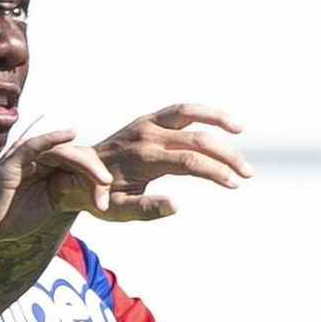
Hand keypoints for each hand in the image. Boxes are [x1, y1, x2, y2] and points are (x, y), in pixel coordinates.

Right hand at [0, 129, 113, 246]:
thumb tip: (86, 180)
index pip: (78, 165)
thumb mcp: (47, 204)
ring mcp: (25, 157)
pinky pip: (35, 145)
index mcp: (48, 169)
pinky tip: (70, 134)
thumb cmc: (9, 217)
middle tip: (108, 186)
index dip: (95, 178)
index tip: (107, 197)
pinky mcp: (12, 160)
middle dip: (94, 171)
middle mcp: (38, 159)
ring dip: (84, 163)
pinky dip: (53, 137)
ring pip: (62, 151)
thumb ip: (65, 189)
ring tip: (100, 178)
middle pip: (74, 155)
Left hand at [88, 103, 252, 223]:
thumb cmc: (98, 196)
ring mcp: (147, 124)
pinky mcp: (147, 121)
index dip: (215, 172)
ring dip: (217, 119)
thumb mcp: (117, 210)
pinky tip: (219, 123)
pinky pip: (179, 110)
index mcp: (143, 158)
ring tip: (239, 130)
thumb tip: (175, 206)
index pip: (189, 161)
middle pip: (198, 138)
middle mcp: (147, 135)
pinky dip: (201, 112)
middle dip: (227, 155)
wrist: (73, 173)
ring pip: (189, 112)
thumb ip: (146, 208)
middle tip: (247, 173)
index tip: (235, 184)